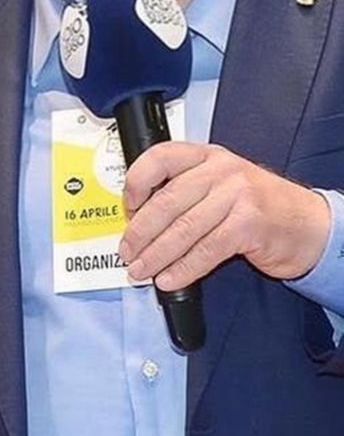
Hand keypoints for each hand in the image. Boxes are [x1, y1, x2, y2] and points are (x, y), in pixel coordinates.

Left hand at [119, 141, 331, 290]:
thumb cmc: (257, 205)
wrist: (309, 224)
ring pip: (183, 229)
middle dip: (140, 232)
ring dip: (156, 255)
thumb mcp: (220, 183)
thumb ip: (185, 188)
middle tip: (126, 252)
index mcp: (206, 155)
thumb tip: (138, 217)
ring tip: (140, 270)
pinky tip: (169, 279)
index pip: (159, 157)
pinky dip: (183, 269)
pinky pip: (206, 250)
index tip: (126, 208)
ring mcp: (237, 196)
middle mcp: (220, 170)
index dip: (136, 183)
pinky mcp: (249, 225)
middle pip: (167, 202)